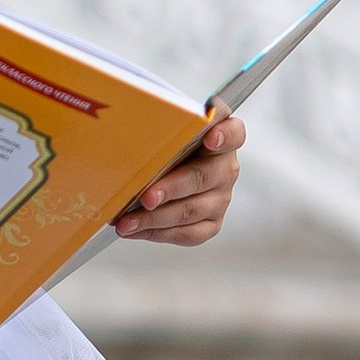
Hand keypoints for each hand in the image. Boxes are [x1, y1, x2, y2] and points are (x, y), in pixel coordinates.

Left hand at [114, 109, 244, 244]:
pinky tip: (135, 230)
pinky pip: (188, 233)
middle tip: (147, 197)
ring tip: (127, 222)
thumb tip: (126, 130)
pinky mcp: (211, 223)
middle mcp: (225, 168)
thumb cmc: (164, 145)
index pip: (233, 133)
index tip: (211, 138)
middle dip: (172, 188)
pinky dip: (158, 233)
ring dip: (156, 218)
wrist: (164, 169)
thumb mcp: (163, 128)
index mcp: (221, 136)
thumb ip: (160, 125)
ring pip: (191, 210)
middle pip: (203, 177)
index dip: (224, 135)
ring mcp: (220, 197)